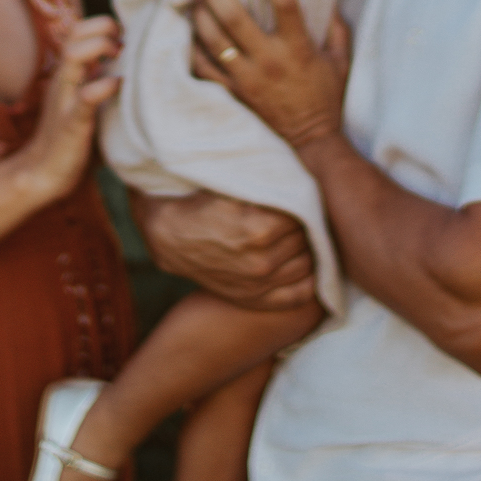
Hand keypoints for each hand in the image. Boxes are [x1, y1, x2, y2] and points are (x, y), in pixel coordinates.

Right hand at [21, 16, 120, 200]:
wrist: (43, 172)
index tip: (124, 38)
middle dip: (102, 27)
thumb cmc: (71, 136)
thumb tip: (132, 66)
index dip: (102, 24)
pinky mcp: (72, 123)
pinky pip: (86, 97)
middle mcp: (64, 81)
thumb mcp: (85, 100)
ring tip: (119, 56)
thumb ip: (98, 81)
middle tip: (123, 44)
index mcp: (68, 74)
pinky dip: (104, 86)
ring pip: (73, 57)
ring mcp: (66, 100)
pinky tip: (118, 85)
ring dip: (99, 47)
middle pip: (74, 34)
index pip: (77, 31)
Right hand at [130, 189, 316, 309]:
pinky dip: (309, 281)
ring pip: (307, 265)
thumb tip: (301, 181)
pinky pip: (298, 295)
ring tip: (298, 237)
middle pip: (306, 239)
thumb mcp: (234, 188)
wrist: (170, 236)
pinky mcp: (253, 299)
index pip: (305, 215)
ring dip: (307, 250)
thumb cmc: (203, 203)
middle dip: (305, 226)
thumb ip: (269, 186)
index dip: (303, 204)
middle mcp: (261, 261)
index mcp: (259, 229)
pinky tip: (306, 266)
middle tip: (300, 216)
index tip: (299, 198)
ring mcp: (258, 285)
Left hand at [191, 0, 347, 154]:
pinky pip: (204, 68)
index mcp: (299, 49)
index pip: (286, 5)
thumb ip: (336, 28)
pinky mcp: (234, 93)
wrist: (312, 140)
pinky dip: (192, 48)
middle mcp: (270, 61)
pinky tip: (188, 32)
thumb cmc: (326, 96)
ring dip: (200, 15)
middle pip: (235, 19)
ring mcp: (247, 78)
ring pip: (213, 41)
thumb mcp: (341, 60)